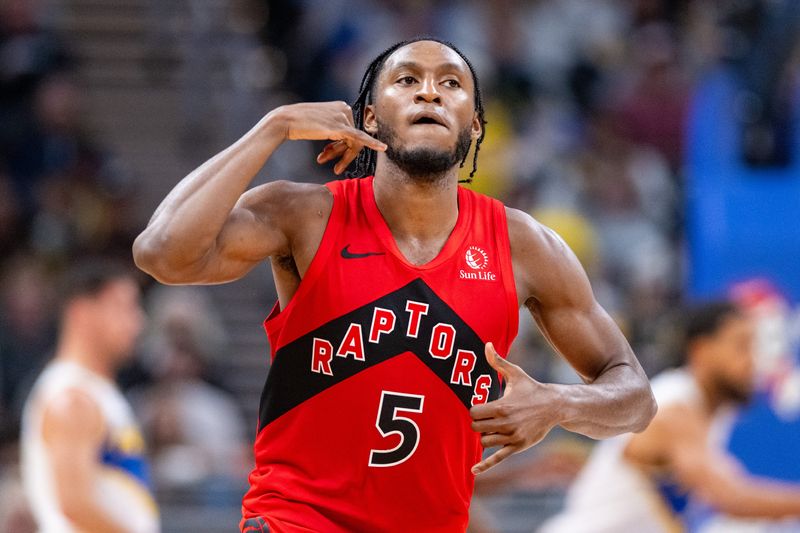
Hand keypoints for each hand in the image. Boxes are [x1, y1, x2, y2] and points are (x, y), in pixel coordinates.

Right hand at [276, 101, 386, 173]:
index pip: (350, 130)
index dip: (342, 147)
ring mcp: (343, 117)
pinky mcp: (341, 127)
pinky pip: (360, 137)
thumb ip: (332, 127)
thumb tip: (338, 136)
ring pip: (354, 143)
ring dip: (343, 158)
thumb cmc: (298, 124)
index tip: (329, 156)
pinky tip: (383, 148)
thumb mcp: (320, 123)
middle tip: (336, 168)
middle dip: (343, 154)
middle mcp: (345, 108)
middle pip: (354, 138)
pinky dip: (372, 143)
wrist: (285, 121)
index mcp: (341, 106)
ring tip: (335, 168)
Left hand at [469, 342, 561, 474]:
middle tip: (486, 417)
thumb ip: (498, 362)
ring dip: (485, 436)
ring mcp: (512, 437)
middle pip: (476, 429)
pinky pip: (498, 458)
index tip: (480, 406)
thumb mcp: (516, 374)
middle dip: (477, 423)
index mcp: (502, 406)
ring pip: (484, 442)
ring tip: (495, 426)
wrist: (556, 406)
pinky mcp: (517, 447)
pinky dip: (485, 465)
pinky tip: (473, 471)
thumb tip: (486, 345)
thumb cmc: (532, 389)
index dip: (474, 410)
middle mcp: (506, 424)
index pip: (474, 413)